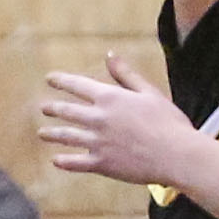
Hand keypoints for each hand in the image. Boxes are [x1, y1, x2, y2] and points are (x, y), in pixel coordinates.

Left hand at [36, 53, 194, 188]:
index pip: (78, 85)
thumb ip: (126, 74)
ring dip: (52, 134)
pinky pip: (76, 163)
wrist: (176, 155)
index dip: (62, 81)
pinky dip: (64, 161)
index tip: (50, 79)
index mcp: (110, 98)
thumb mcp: (148, 92)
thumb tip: (110, 55)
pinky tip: (56, 161)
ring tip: (42, 133)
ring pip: (67, 136)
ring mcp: (98, 142)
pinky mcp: (102, 164)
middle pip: (68, 111)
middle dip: (54, 108)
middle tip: (45, 108)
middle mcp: (98, 118)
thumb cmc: (168, 122)